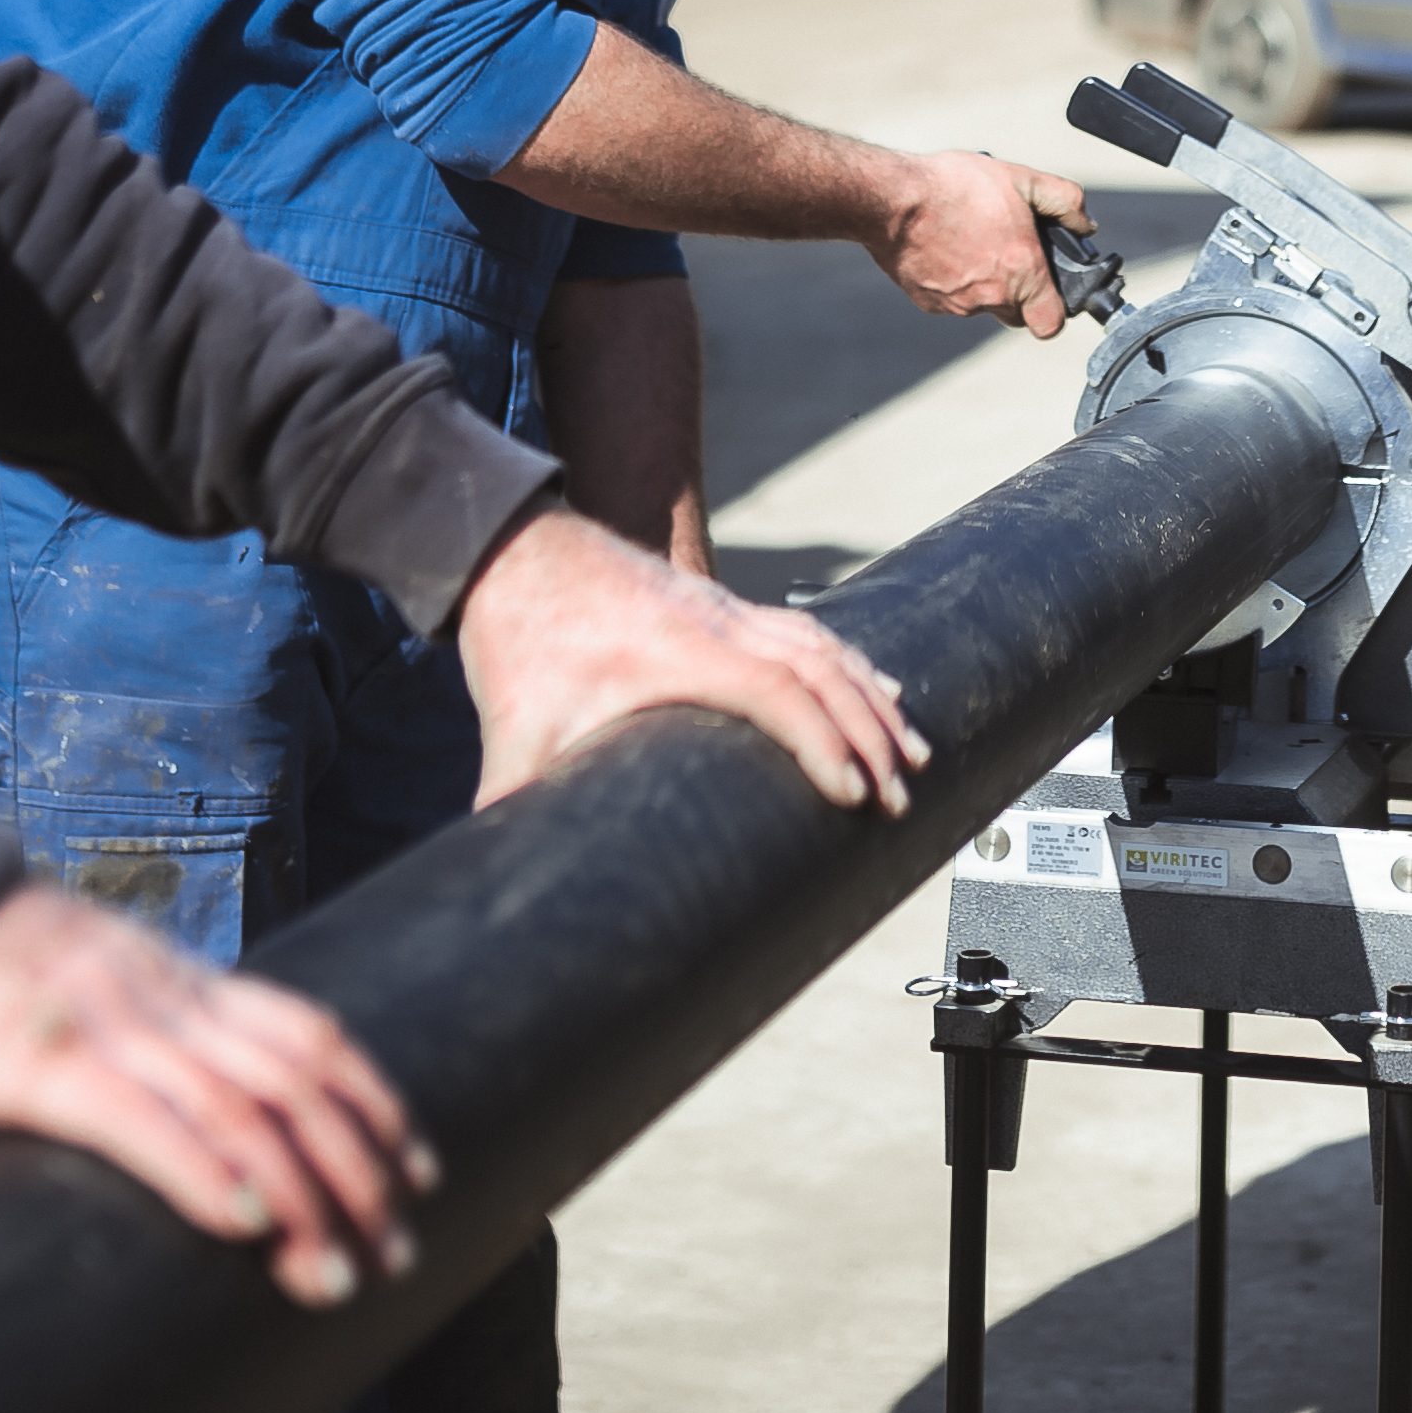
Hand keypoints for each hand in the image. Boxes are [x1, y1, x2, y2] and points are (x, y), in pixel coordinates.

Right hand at [0, 883, 431, 1309]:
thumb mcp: (97, 975)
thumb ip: (149, 1023)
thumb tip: (188, 1097)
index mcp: (184, 978)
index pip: (312, 1031)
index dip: (375, 1099)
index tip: (415, 1163)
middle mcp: (168, 999)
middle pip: (297, 1081)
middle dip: (359, 1170)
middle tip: (395, 1246)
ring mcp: (112, 1028)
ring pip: (237, 1109)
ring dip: (297, 1196)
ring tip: (332, 1265)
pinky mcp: (44, 1063)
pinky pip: (141, 1119)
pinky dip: (199, 1172)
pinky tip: (239, 1223)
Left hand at [456, 502, 929, 814]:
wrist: (515, 548)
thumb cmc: (522, 635)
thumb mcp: (516, 725)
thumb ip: (513, 797)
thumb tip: (499, 864)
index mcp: (683, 650)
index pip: (778, 691)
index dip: (823, 740)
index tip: (852, 794)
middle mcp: (720, 623)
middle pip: (823, 670)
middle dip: (869, 735)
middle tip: (899, 796)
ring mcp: (726, 610)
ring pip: (825, 647)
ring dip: (871, 699)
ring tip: (913, 749)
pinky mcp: (722, 608)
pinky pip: (808, 631)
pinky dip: (850, 661)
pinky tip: (876, 687)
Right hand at [873, 151, 1086, 332]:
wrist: (891, 200)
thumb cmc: (955, 187)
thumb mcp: (1020, 179)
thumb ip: (1065, 201)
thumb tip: (1086, 224)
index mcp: (1022, 272)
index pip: (1051, 324)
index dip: (1055, 309)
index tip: (1049, 288)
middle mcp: (992, 297)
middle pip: (1016, 313)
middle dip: (1019, 290)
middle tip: (1008, 251)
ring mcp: (958, 305)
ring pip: (982, 304)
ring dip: (983, 280)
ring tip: (970, 237)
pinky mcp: (928, 302)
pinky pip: (951, 299)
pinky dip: (952, 280)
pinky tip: (943, 245)